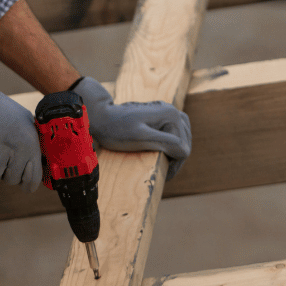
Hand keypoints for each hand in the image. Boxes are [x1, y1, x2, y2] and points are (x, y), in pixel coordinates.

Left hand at [73, 76, 191, 177]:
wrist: (100, 116)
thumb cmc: (116, 129)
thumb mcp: (140, 138)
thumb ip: (165, 143)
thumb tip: (185, 151)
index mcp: (170, 115)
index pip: (183, 148)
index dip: (175, 164)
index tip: (164, 176)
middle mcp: (171, 110)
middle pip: (185, 141)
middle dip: (177, 158)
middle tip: (165, 173)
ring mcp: (165, 111)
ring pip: (182, 135)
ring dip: (177, 150)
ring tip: (167, 163)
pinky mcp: (159, 115)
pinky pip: (175, 130)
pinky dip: (173, 142)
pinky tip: (166, 151)